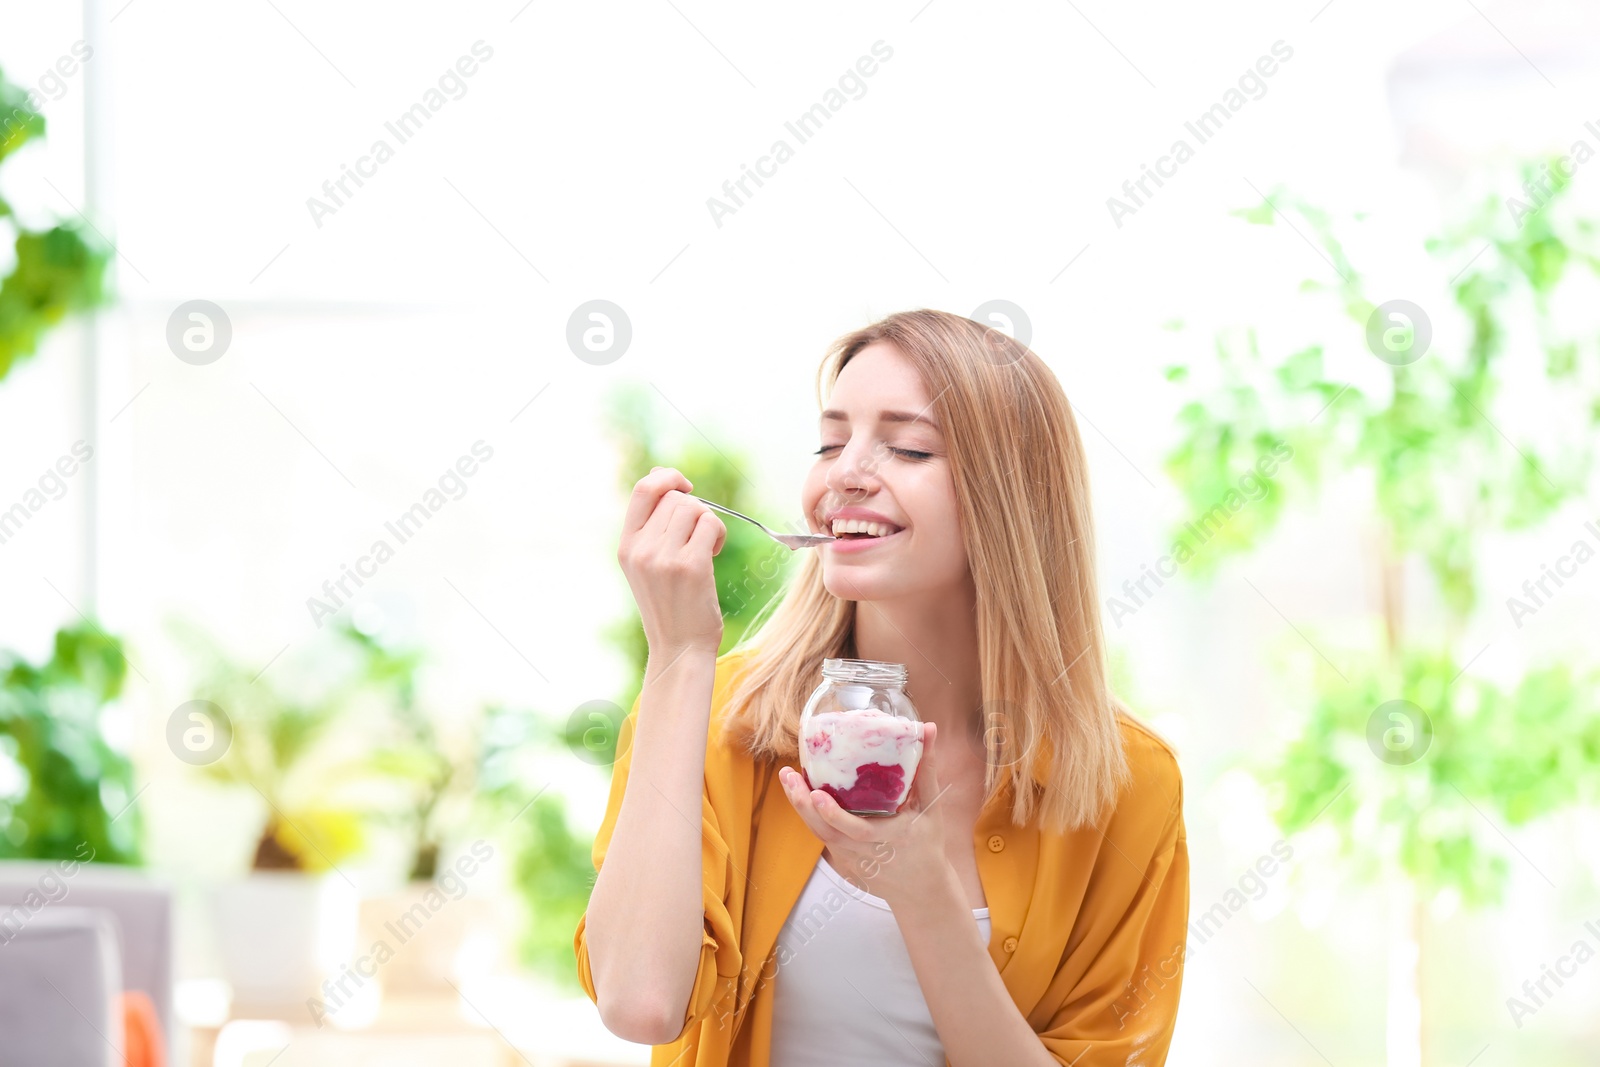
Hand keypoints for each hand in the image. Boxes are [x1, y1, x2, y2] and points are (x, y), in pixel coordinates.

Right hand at [618, 466, 726, 655]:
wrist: (679, 646)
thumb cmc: (669, 603)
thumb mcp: (646, 564)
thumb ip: (651, 525)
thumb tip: (663, 475)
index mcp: (626, 546)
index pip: (643, 490)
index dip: (667, 477)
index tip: (685, 486)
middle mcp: (641, 550)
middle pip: (675, 499)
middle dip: (694, 510)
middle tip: (698, 536)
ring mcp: (664, 558)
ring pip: (693, 508)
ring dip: (708, 521)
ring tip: (706, 546)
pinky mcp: (690, 566)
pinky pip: (710, 523)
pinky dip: (718, 533)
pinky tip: (712, 552)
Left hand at [780, 721, 951, 907]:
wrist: (922, 889)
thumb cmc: (928, 843)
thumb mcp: (930, 806)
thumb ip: (928, 768)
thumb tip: (927, 728)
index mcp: (890, 838)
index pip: (856, 830)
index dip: (834, 814)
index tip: (817, 794)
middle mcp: (866, 852)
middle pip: (826, 831)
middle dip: (803, 804)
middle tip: (790, 776)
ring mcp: (851, 860)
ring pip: (819, 833)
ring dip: (800, 807)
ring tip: (789, 778)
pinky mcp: (843, 863)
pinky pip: (823, 836)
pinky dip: (810, 816)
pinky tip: (801, 794)